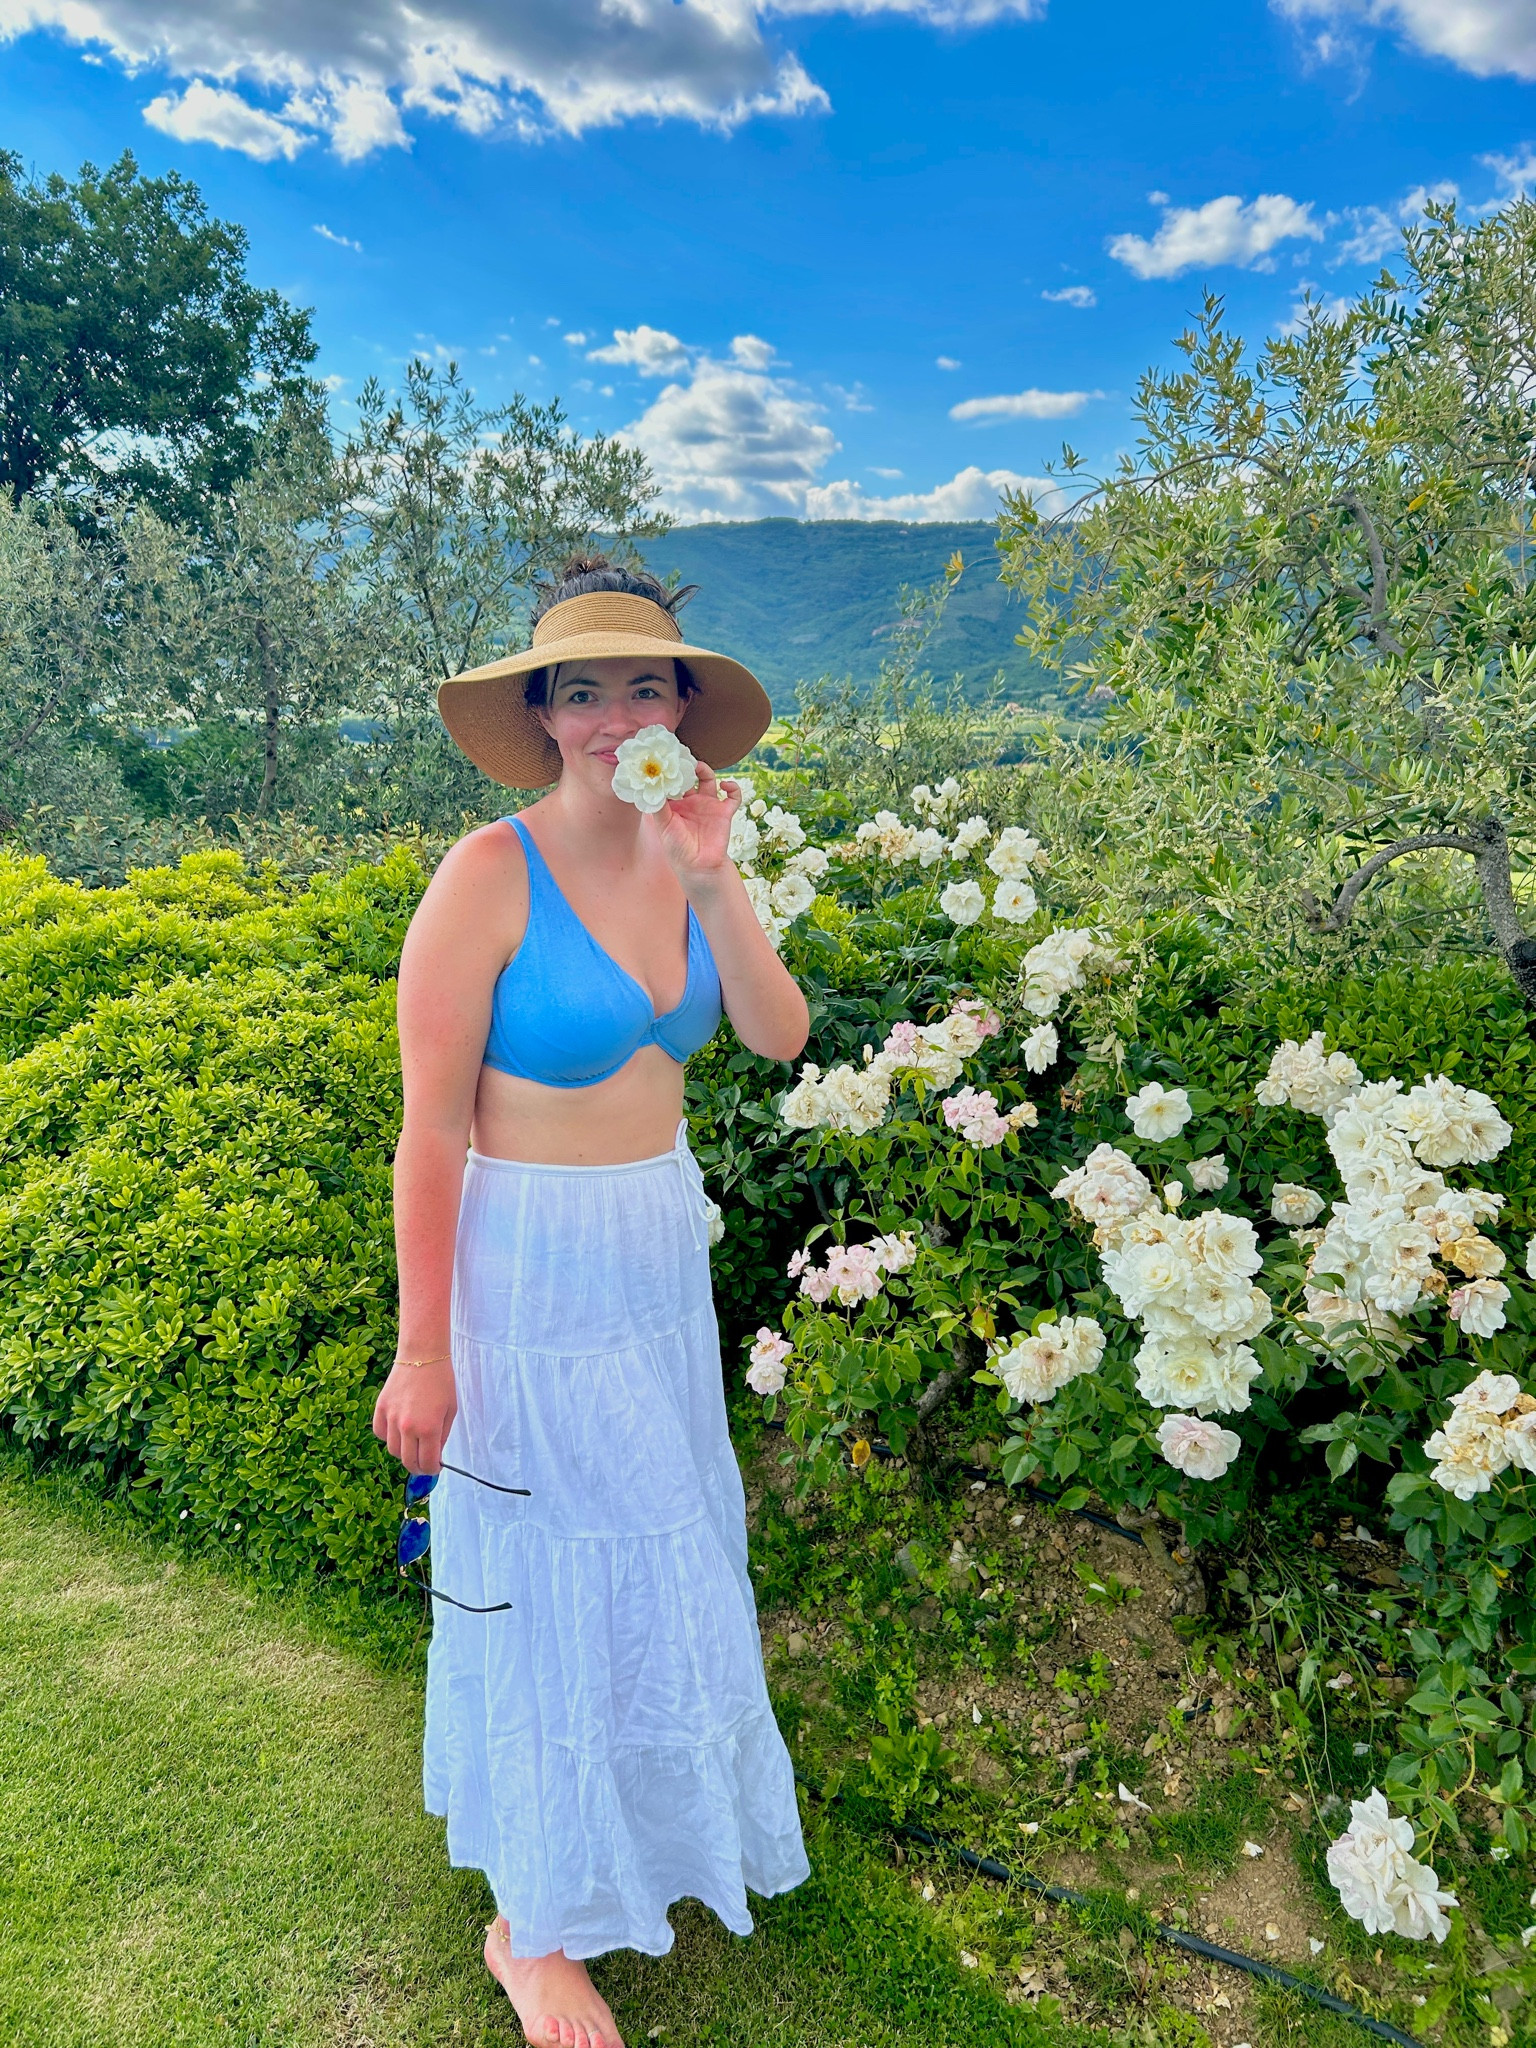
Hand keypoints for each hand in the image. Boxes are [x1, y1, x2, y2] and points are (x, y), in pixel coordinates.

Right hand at [372, 1358, 456, 1474]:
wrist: (422, 1355)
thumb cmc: (441, 1381)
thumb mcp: (451, 1411)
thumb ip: (442, 1436)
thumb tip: (435, 1455)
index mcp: (429, 1429)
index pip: (427, 1464)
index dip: (432, 1470)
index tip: (434, 1467)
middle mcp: (408, 1427)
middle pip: (408, 1462)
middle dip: (418, 1467)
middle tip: (423, 1463)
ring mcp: (391, 1418)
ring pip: (392, 1450)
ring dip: (403, 1452)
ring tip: (413, 1443)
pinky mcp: (380, 1409)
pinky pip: (380, 1433)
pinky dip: (389, 1437)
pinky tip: (399, 1430)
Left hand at [650, 765, 741, 887]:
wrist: (698, 867)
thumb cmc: (677, 848)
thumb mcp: (663, 826)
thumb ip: (658, 806)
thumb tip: (652, 786)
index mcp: (675, 804)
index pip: (671, 781)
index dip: (669, 770)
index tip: (665, 759)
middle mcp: (691, 801)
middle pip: (689, 776)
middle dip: (686, 766)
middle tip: (681, 757)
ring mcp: (708, 805)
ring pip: (709, 780)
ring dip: (705, 770)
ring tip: (698, 767)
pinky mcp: (724, 812)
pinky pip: (733, 796)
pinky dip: (733, 788)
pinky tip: (725, 786)